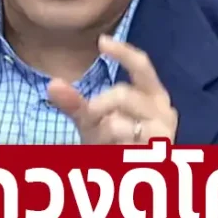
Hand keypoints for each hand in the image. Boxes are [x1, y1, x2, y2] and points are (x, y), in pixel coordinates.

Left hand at [47, 35, 177, 143]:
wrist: (126, 176)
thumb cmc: (112, 142)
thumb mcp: (91, 119)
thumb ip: (74, 102)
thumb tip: (53, 84)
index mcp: (152, 93)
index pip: (142, 65)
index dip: (123, 52)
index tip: (101, 41)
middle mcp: (163, 108)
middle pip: (123, 93)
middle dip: (98, 106)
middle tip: (89, 119)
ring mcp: (163, 131)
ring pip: (118, 123)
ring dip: (102, 133)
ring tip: (106, 143)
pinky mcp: (157, 152)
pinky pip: (122, 145)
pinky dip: (112, 148)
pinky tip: (117, 151)